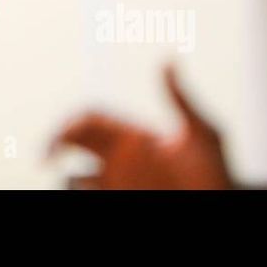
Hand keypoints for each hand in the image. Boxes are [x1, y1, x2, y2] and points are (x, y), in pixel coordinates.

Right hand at [48, 63, 233, 188]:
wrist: (222, 208)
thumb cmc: (217, 175)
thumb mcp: (203, 134)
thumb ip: (182, 99)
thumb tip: (168, 58)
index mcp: (133, 135)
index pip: (89, 120)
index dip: (68, 124)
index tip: (60, 137)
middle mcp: (121, 157)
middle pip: (73, 142)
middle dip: (55, 144)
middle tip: (44, 157)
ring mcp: (120, 181)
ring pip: (75, 175)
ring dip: (66, 175)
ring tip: (64, 176)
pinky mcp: (120, 198)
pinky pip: (88, 192)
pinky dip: (76, 186)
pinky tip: (80, 186)